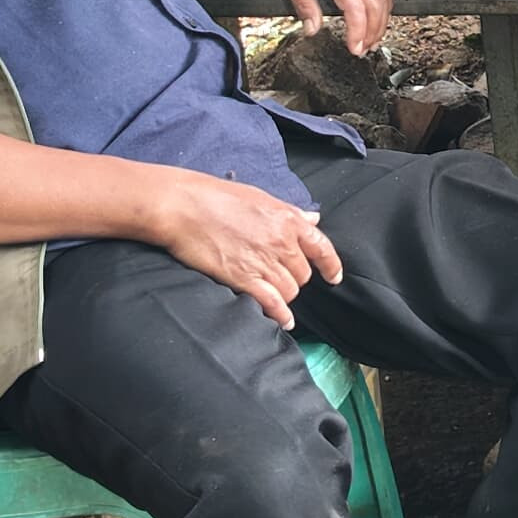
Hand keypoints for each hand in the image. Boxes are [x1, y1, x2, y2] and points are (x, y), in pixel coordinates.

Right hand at [136, 168, 343, 328]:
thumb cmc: (216, 197)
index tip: (333, 277)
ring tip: (270, 292)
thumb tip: (313, 220)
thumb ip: (290, 213)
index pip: (321, 247)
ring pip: (290, 291)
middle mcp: (281, 243)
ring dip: (283, 294)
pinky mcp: (244, 279)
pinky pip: (273, 303)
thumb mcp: (260, 197)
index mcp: (288, 220)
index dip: (331, 266)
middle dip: (294, 278)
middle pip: (303, 274)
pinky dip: (281, 314)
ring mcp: (264, 262)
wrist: (183, 207)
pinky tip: (283, 320)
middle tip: (277, 276)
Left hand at [263, 0, 390, 54]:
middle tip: (362, 49)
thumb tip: (313, 30)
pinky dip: (384, 1)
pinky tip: (377, 14)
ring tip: (371, 38)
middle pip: (376, 5)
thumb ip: (305, 5)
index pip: (357, 9)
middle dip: (373, 32)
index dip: (358, 33)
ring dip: (381, 19)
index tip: (354, 49)